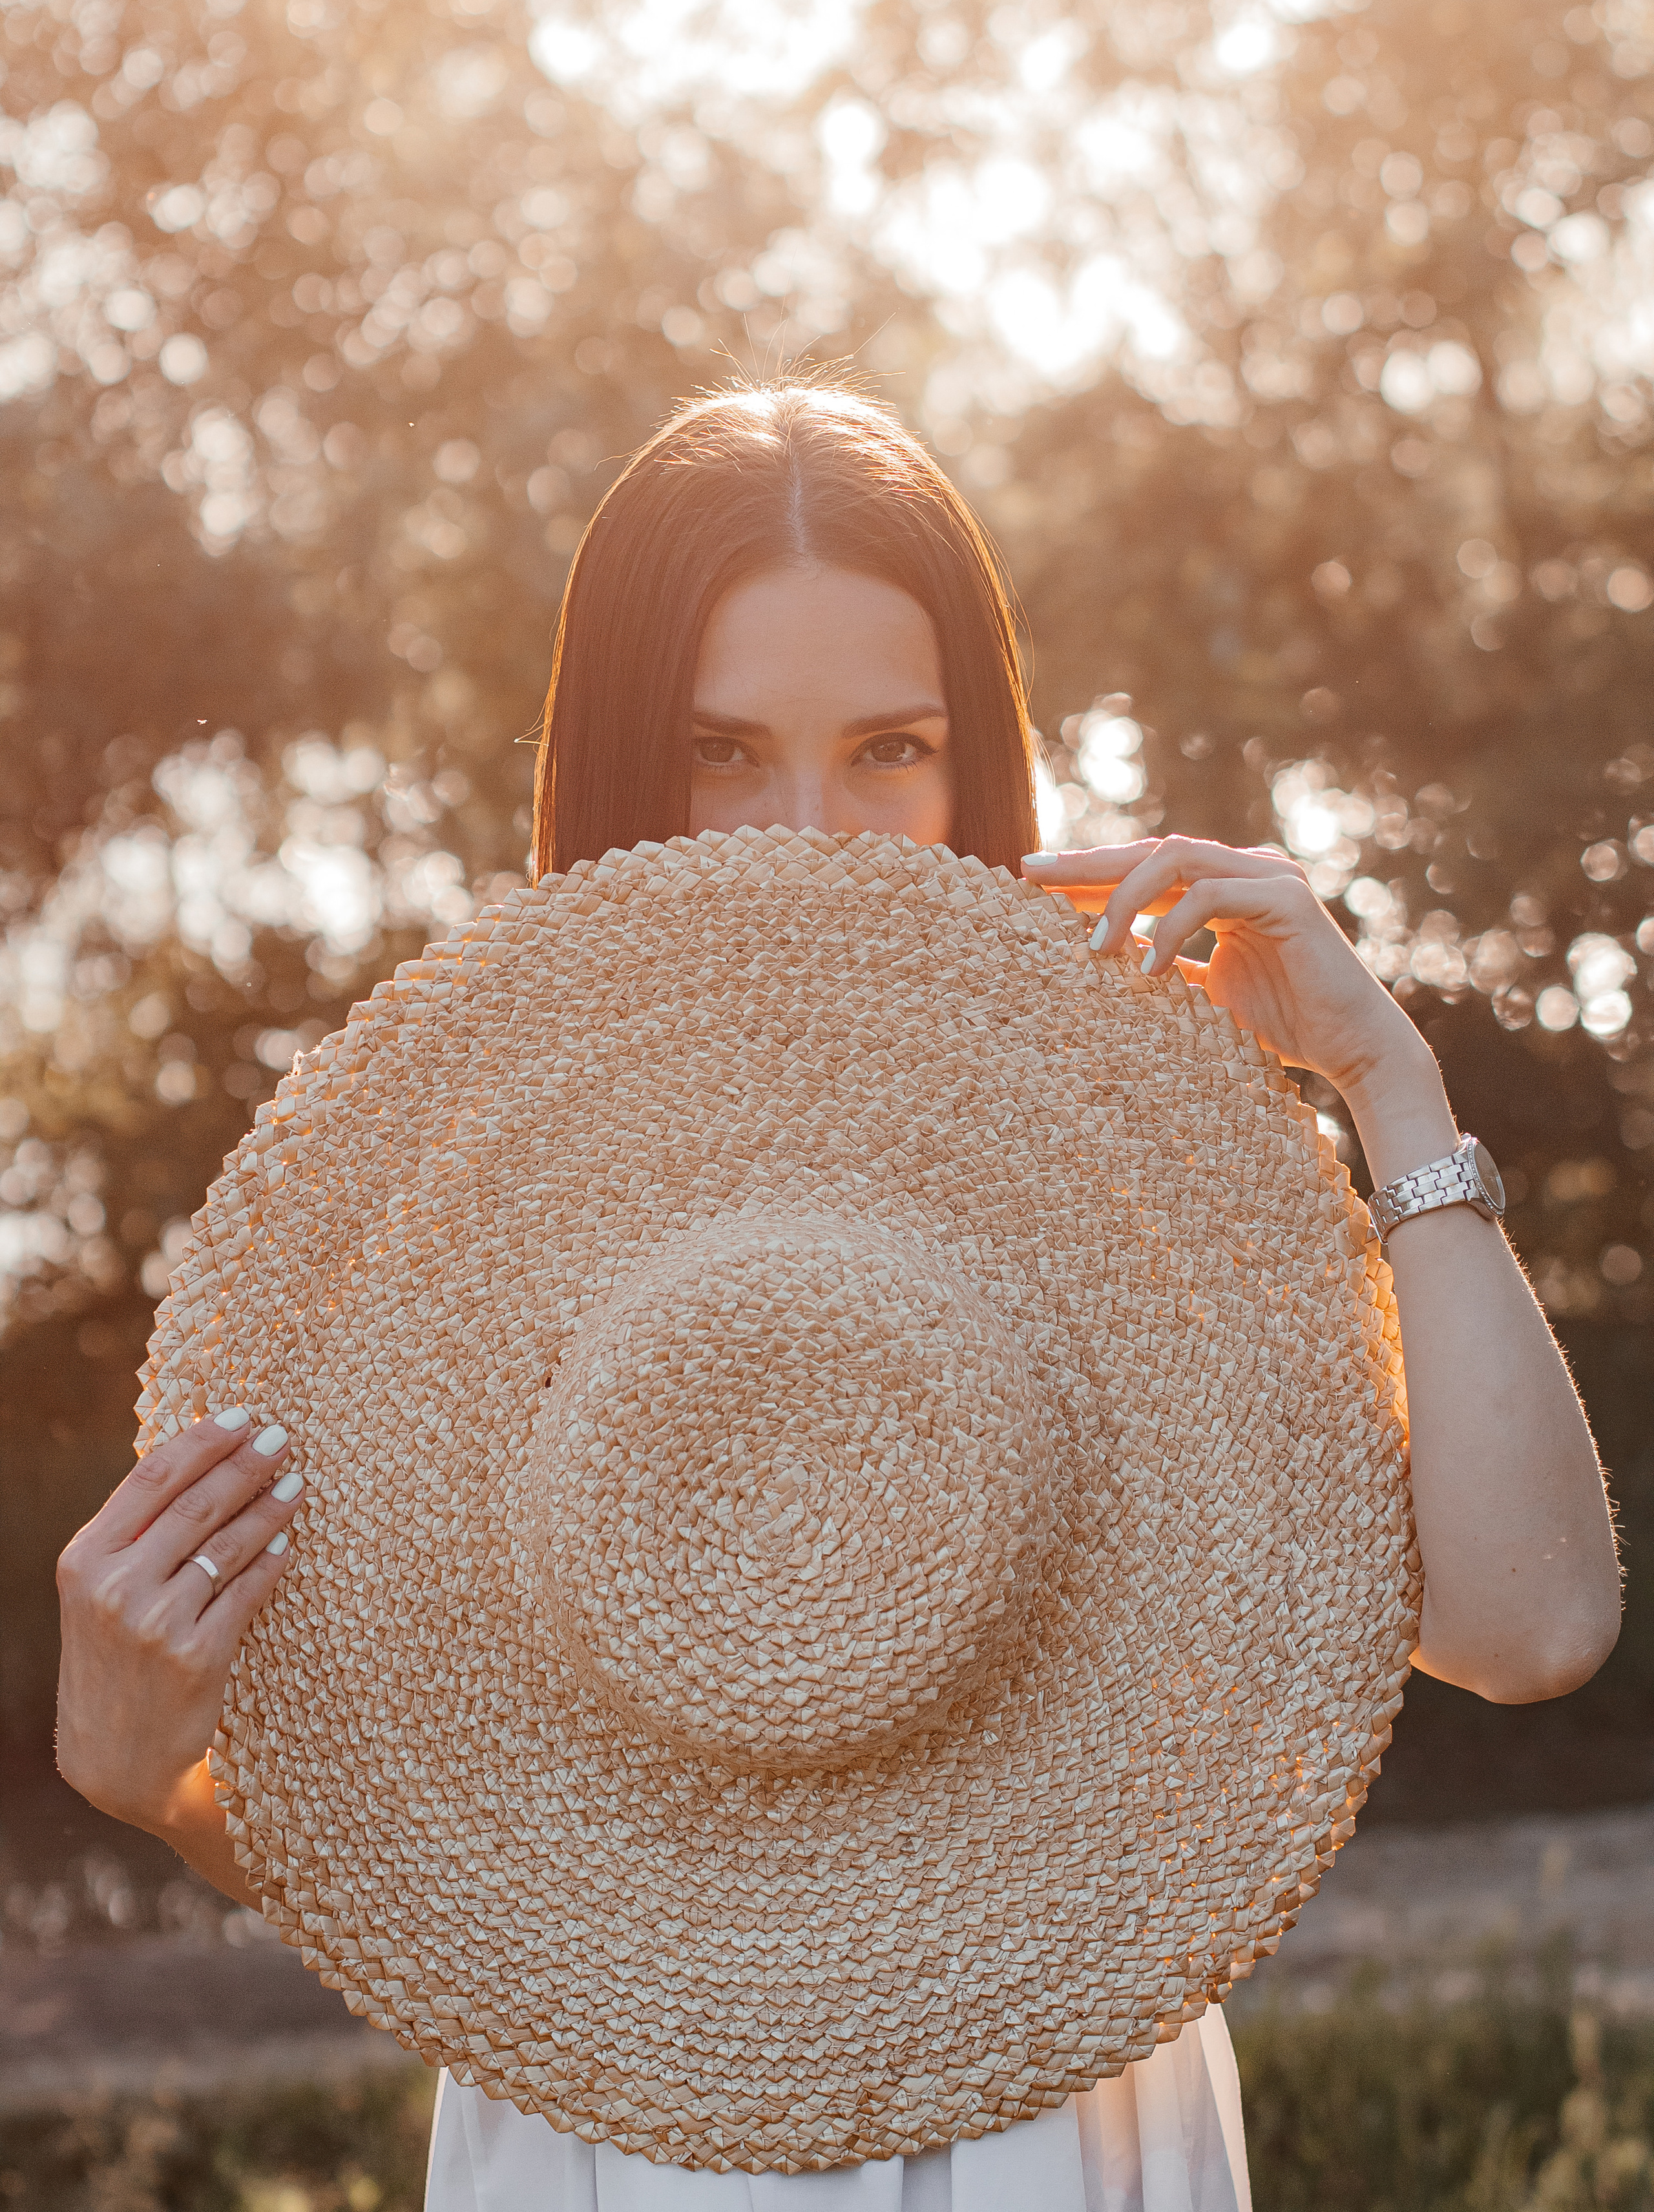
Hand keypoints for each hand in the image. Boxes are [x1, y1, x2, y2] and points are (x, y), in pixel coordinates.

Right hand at [56, 1410, 301, 1838]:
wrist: (114, 1760)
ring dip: (269, 1507)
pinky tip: (290, 1541)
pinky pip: (246, 1592)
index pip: (150, 1479)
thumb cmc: (113, 1660)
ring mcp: (154, 1622)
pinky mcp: (195, 1656)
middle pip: (195, 1503)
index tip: (241, 1416)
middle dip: (245, 1465)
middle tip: (283, 1437)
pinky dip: (272, 1561)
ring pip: (226, 1545)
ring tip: (297, 1481)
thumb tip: (197, 1460)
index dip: (201, 1441)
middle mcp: (114, 1586)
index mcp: (84, 1559)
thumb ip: (134, 1537)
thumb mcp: (100, 1593)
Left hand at [1023, 836, 1430, 1102]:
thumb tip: (1104, 961)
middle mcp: (1246, 868)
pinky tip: (1146, 967)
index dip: (1089, 870)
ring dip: (1125, 898)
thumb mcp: (1203, 991)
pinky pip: (1210, 897)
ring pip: (1176, 858)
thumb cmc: (1282, 1023)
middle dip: (1087, 863)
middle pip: (1151, 849)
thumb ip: (1166, 964)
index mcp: (1225, 883)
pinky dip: (1170, 928)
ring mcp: (1269, 875)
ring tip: (1095, 946)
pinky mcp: (1286, 898)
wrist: (1352, 1047)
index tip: (1032, 881)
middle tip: (1031, 875)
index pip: (1146, 864)